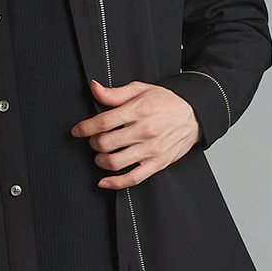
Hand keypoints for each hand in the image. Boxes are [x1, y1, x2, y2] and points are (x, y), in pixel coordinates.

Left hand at [70, 79, 201, 188]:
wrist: (194, 114)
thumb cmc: (166, 101)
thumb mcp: (140, 89)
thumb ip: (115, 93)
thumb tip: (94, 87)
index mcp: (138, 110)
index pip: (103, 122)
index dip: (84, 128)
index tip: (77, 130)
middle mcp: (144, 130)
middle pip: (106, 143)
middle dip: (93, 143)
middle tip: (94, 140)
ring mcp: (151, 149)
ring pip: (116, 162)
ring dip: (100, 160)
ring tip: (101, 155)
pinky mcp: (158, 163)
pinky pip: (133, 178)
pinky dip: (115, 183)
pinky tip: (104, 181)